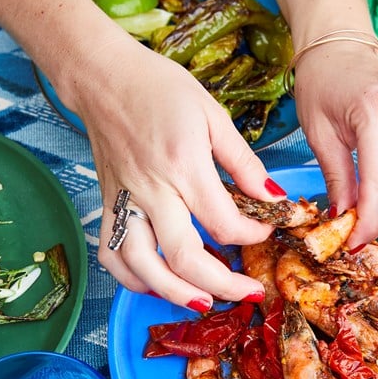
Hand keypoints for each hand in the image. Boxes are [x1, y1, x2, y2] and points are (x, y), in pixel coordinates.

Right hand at [61, 38, 285, 309]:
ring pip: (142, 267)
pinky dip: (132, 278)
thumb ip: (243, 161)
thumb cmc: (160, 88)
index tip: (266, 231)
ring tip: (203, 301)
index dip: (252, 235)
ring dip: (173, 293)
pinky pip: (112, 255)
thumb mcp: (213, 115)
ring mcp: (125, 201)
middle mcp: (151, 189)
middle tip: (248, 293)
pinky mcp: (108, 204)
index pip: (223, 221)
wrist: (104, 76)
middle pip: (184, 258)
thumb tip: (273, 197)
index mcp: (184, 164)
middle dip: (222, 285)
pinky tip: (157, 282)